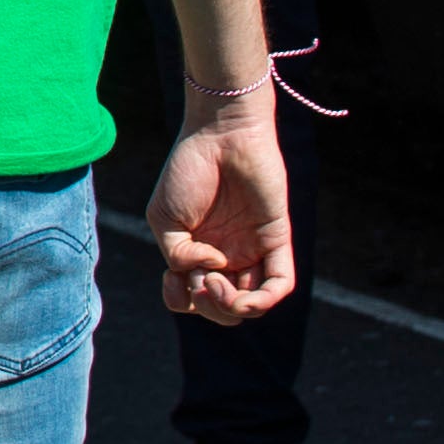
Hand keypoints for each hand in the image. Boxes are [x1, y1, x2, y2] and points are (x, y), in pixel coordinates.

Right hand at [147, 101, 297, 325]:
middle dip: (208, 307)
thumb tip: (212, 271)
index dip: (182, 302)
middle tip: (198, 278)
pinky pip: (280, 284)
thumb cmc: (189, 170)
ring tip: (215, 280)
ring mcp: (252, 250)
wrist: (221, 134)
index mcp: (198, 252)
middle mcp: (227, 256)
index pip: (195, 299)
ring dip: (231, 307)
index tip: (172, 279)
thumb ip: (178, 256)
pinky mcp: (276, 240)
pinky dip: (263, 298)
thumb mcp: (163, 218)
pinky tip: (238, 285)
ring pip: (252, 304)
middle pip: (224, 309)